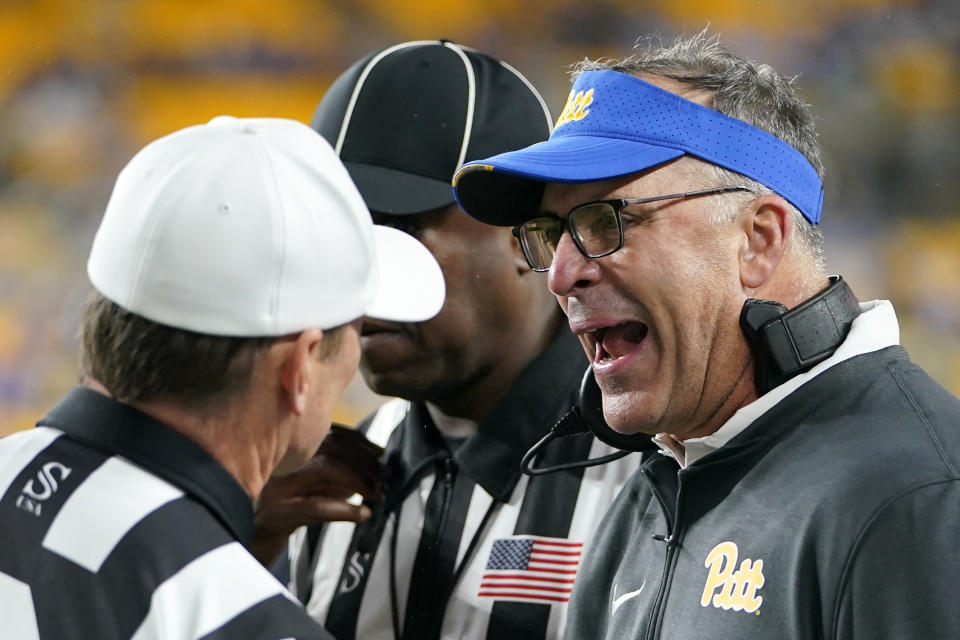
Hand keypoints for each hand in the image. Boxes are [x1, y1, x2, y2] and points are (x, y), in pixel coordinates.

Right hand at [251, 424, 387, 564]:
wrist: (245, 537)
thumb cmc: (283, 507)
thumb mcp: (309, 482)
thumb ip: (336, 470)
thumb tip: (376, 465)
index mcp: (289, 445)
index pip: (332, 433)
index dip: (362, 443)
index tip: (382, 455)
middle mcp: (280, 458)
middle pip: (332, 447)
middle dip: (365, 460)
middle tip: (384, 476)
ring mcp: (277, 485)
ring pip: (326, 470)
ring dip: (359, 481)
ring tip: (376, 493)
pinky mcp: (278, 513)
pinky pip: (318, 506)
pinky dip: (347, 509)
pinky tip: (364, 514)